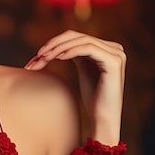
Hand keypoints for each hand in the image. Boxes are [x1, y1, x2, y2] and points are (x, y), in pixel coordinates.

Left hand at [24, 30, 125, 145]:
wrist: (103, 118)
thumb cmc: (93, 99)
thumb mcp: (83, 70)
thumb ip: (76, 54)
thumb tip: (55, 43)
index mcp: (107, 48)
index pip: (77, 37)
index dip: (55, 42)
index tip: (38, 55)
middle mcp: (114, 48)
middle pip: (78, 36)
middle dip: (55, 44)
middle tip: (38, 55)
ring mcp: (116, 54)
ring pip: (81, 40)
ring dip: (59, 48)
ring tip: (44, 57)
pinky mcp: (114, 61)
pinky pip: (88, 49)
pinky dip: (71, 51)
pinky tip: (58, 57)